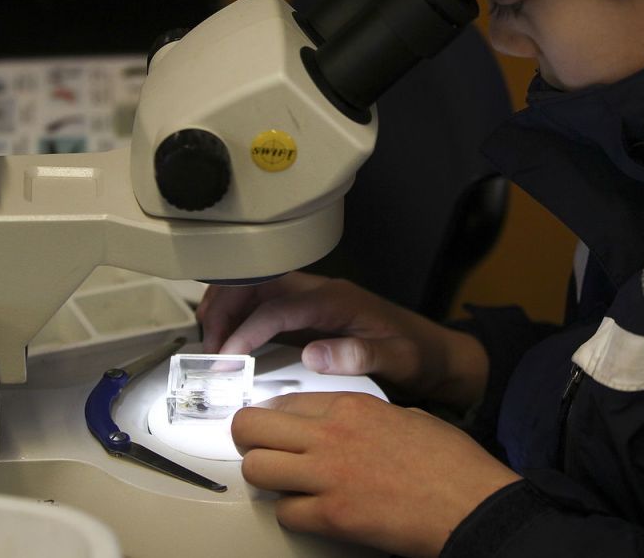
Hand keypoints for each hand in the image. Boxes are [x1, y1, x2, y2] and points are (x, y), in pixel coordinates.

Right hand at [196, 273, 487, 408]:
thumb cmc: (418, 355)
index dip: (248, 330)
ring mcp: (314, 299)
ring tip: (210, 342)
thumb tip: (313, 353)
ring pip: (257, 289)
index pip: (280, 306)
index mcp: (339, 300)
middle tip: (208, 347)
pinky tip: (229, 339)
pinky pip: (265, 303)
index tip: (227, 358)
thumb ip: (360, 355)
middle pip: (259, 284)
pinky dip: (239, 315)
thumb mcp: (398, 360)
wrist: (435, 353)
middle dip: (226, 307)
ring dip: (228, 307)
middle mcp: (322, 292)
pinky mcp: (309, 312)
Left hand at [233, 392, 520, 556]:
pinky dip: (292, 514)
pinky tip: (310, 511)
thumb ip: (366, 416)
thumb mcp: (407, 417)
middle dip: (249, 439)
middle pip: (252, 427)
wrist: (471, 504)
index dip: (271, 414)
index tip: (270, 425)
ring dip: (265, 477)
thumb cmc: (450, 463)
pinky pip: (284, 513)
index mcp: (353, 405)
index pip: (284, 399)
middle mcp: (333, 433)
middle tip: (259, 449)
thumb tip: (344, 425)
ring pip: (257, 468)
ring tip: (282, 482)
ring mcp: (329, 475)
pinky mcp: (332, 516)